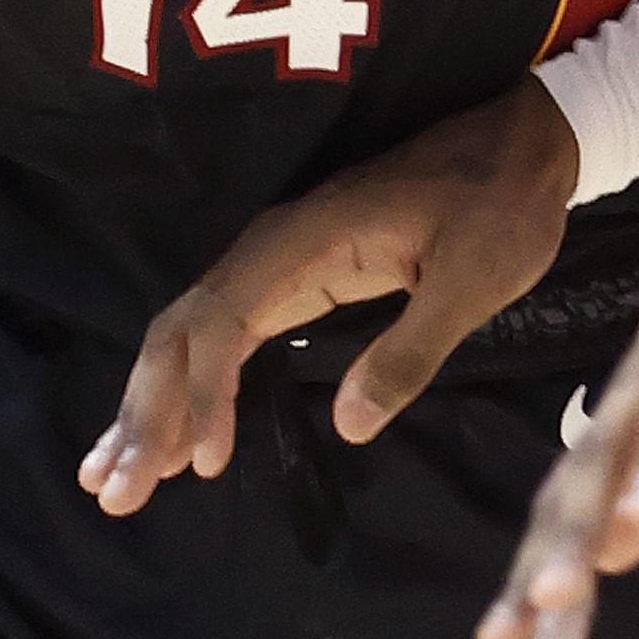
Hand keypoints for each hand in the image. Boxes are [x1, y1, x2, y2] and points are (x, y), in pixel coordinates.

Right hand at [82, 82, 579, 511]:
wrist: (523, 142)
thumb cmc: (503, 208)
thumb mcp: (474, 280)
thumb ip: (409, 350)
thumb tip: (348, 426)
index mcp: (311, 237)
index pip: (226, 319)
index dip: (203, 393)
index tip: (204, 462)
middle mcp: (276, 243)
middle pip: (183, 329)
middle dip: (145, 412)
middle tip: (116, 495)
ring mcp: (279, 258)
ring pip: (189, 332)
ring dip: (150, 405)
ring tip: (115, 482)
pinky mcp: (293, 275)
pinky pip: (219, 333)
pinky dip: (185, 386)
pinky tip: (170, 439)